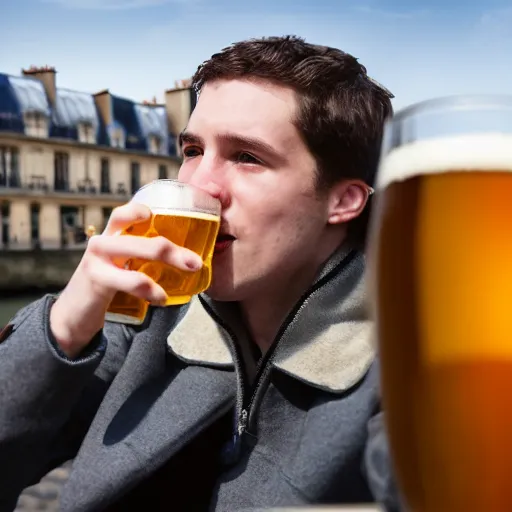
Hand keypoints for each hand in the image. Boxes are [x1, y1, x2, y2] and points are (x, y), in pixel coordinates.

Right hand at [49, 202, 202, 357]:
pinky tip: (162, 298)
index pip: (124, 214)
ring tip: (188, 273)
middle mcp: (103, 242)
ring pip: (134, 250)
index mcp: (111, 235)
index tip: (160, 216)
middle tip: (195, 262)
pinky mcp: (96, 280)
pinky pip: (130, 279)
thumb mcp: (122, 265)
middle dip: (172, 248)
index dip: (140, 210)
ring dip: (167, 261)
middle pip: (140, 235)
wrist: (74, 313)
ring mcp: (97, 259)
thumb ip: (143, 258)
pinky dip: (150, 289)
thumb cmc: (107, 285)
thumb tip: (186, 260)